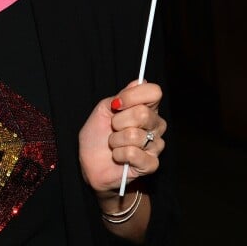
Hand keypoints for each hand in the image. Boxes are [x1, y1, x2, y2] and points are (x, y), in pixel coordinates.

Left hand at [78, 79, 165, 193]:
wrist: (90, 162)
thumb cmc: (97, 134)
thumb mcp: (103, 109)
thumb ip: (121, 96)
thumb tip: (140, 81)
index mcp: (146, 108)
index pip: (154, 92)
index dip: (132, 96)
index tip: (116, 104)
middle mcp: (155, 124)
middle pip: (143, 113)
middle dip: (118, 121)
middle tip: (113, 127)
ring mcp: (155, 145)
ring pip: (135, 135)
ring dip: (115, 140)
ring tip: (113, 143)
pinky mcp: (151, 164)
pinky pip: (133, 154)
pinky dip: (118, 154)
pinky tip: (118, 156)